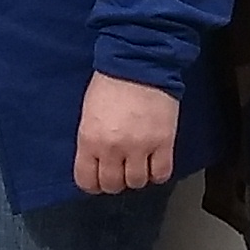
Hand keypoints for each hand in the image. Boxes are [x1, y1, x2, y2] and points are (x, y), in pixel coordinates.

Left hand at [74, 74, 180, 197]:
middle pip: (113, 185)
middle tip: (120, 170)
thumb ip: (91, 140)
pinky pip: (161, 174)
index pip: (86, 180)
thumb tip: (96, 161)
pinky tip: (155, 163)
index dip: (93, 184)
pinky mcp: (163, 143)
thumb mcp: (88, 113)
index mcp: (89, 139)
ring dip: (137, 177)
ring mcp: (139, 147)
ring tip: (138, 164)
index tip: (98, 180)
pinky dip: (158, 173)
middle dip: (115, 181)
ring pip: (137, 183)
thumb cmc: (110, 83)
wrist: (139, 63)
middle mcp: (112, 148)